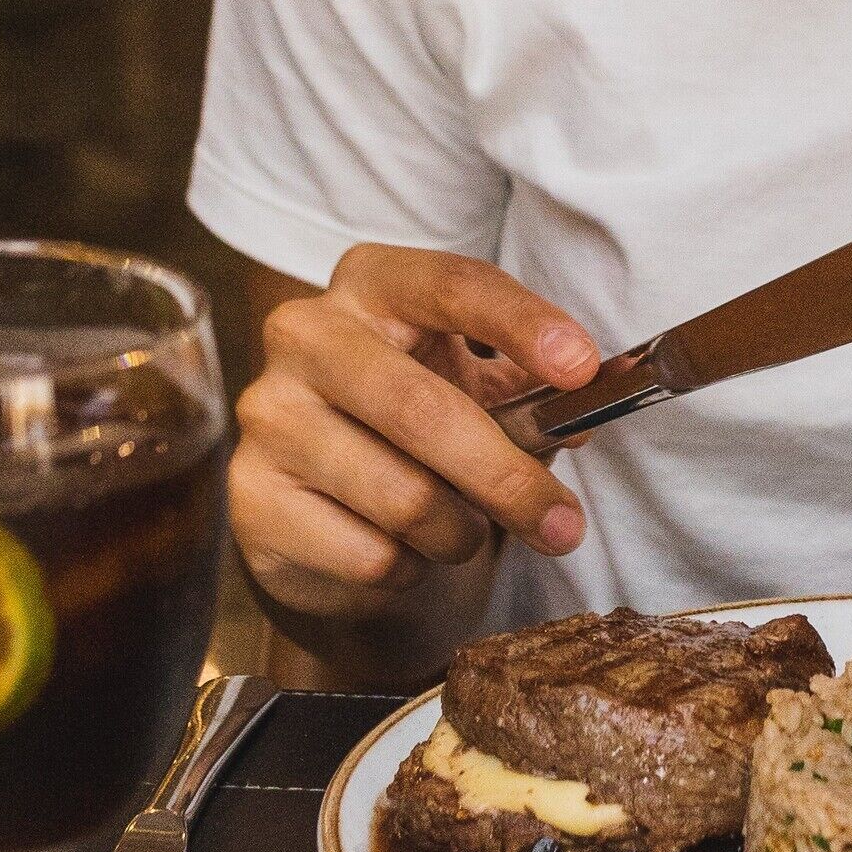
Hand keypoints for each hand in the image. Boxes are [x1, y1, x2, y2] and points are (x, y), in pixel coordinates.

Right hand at [231, 243, 602, 620]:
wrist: (325, 516)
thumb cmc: (417, 433)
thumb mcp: (479, 391)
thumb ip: (537, 390)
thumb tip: (598, 401)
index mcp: (371, 283)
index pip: (451, 285)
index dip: (523, 324)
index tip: (583, 369)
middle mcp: (306, 334)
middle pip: (423, 409)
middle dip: (507, 477)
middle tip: (564, 524)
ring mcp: (270, 416)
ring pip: (402, 498)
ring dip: (460, 534)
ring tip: (463, 532)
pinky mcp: (252, 498)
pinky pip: (368, 553)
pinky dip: (409, 568)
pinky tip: (398, 551)